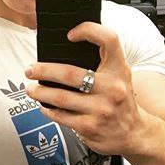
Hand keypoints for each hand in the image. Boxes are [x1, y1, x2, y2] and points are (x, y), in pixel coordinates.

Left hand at [24, 23, 143, 156]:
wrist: (134, 134)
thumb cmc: (121, 101)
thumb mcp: (120, 77)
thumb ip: (102, 64)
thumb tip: (64, 55)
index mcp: (119, 70)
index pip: (109, 40)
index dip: (89, 30)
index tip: (70, 34)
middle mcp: (112, 88)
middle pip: (69, 73)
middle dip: (44, 71)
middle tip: (31, 70)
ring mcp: (101, 109)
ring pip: (60, 97)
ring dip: (39, 93)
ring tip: (31, 89)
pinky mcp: (90, 127)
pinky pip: (61, 116)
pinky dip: (48, 110)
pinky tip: (44, 107)